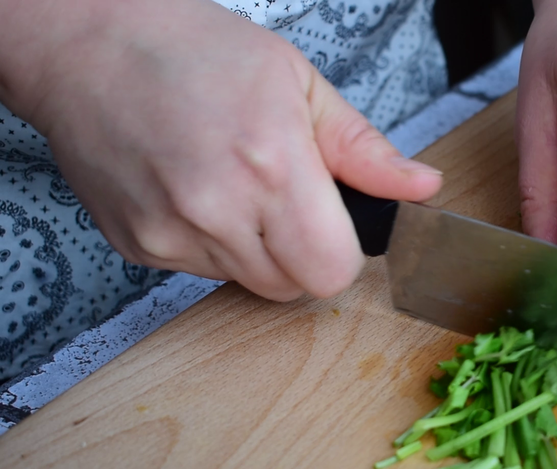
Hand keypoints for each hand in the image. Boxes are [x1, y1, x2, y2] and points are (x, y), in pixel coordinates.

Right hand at [2, 0, 441, 301]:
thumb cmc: (195, 52)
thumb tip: (422, 188)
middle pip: (294, 288)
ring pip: (248, 284)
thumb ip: (364, 149)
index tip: (332, 223)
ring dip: (257, 251)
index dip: (341, 252)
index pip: (333, 271)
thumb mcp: (299, 84)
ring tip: (234, 186)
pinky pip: (201, 273)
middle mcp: (218, 210)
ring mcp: (171, 234)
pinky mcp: (138, 246)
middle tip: (283, 199)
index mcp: (273, 165)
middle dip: (302, 254)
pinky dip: (210, 245)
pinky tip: (194, 191)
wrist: (89, 46)